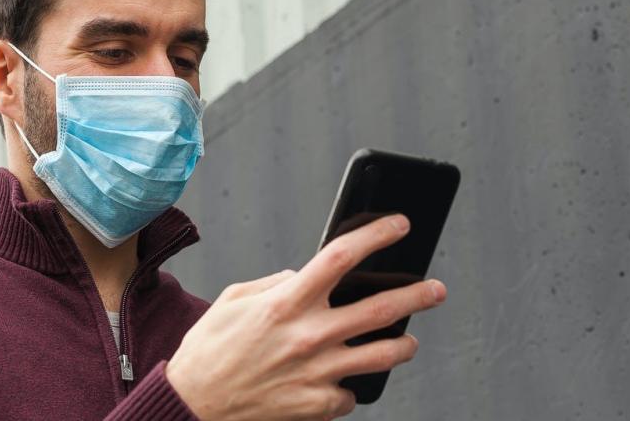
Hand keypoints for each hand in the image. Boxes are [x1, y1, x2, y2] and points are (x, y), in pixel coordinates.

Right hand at [165, 214, 446, 420]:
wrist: (193, 407)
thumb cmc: (209, 352)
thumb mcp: (234, 300)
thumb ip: (275, 284)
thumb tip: (302, 278)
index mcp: (286, 303)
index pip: (341, 257)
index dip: (376, 236)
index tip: (399, 226)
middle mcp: (308, 335)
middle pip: (380, 308)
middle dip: (417, 295)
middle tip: (436, 289)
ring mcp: (317, 373)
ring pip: (384, 355)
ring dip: (404, 344)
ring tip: (409, 340)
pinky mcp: (318, 404)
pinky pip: (351, 393)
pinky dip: (349, 386)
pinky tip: (340, 381)